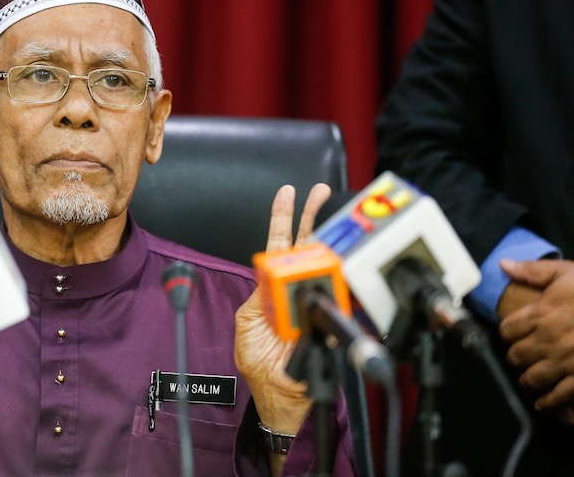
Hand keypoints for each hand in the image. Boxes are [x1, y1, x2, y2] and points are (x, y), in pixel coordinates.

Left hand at [234, 183, 331, 432]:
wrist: (278, 393)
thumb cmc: (260, 360)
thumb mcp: (247, 325)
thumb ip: (259, 298)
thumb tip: (270, 277)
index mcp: (272, 286)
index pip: (278, 245)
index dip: (283, 218)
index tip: (287, 194)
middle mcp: (294, 288)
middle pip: (305, 245)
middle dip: (312, 215)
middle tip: (319, 192)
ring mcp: (312, 302)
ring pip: (323, 264)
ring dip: (326, 241)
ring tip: (329, 215)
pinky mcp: (326, 319)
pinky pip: (334, 296)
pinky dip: (338, 279)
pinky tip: (339, 261)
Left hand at [499, 258, 573, 413]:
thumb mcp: (567, 273)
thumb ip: (534, 271)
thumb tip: (504, 265)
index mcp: (542, 314)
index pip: (507, 330)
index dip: (508, 333)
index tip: (513, 334)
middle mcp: (549, 339)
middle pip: (515, 356)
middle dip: (517, 357)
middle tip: (522, 357)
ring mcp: (567, 361)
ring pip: (532, 379)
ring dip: (529, 380)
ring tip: (530, 379)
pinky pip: (559, 397)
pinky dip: (550, 402)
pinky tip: (546, 403)